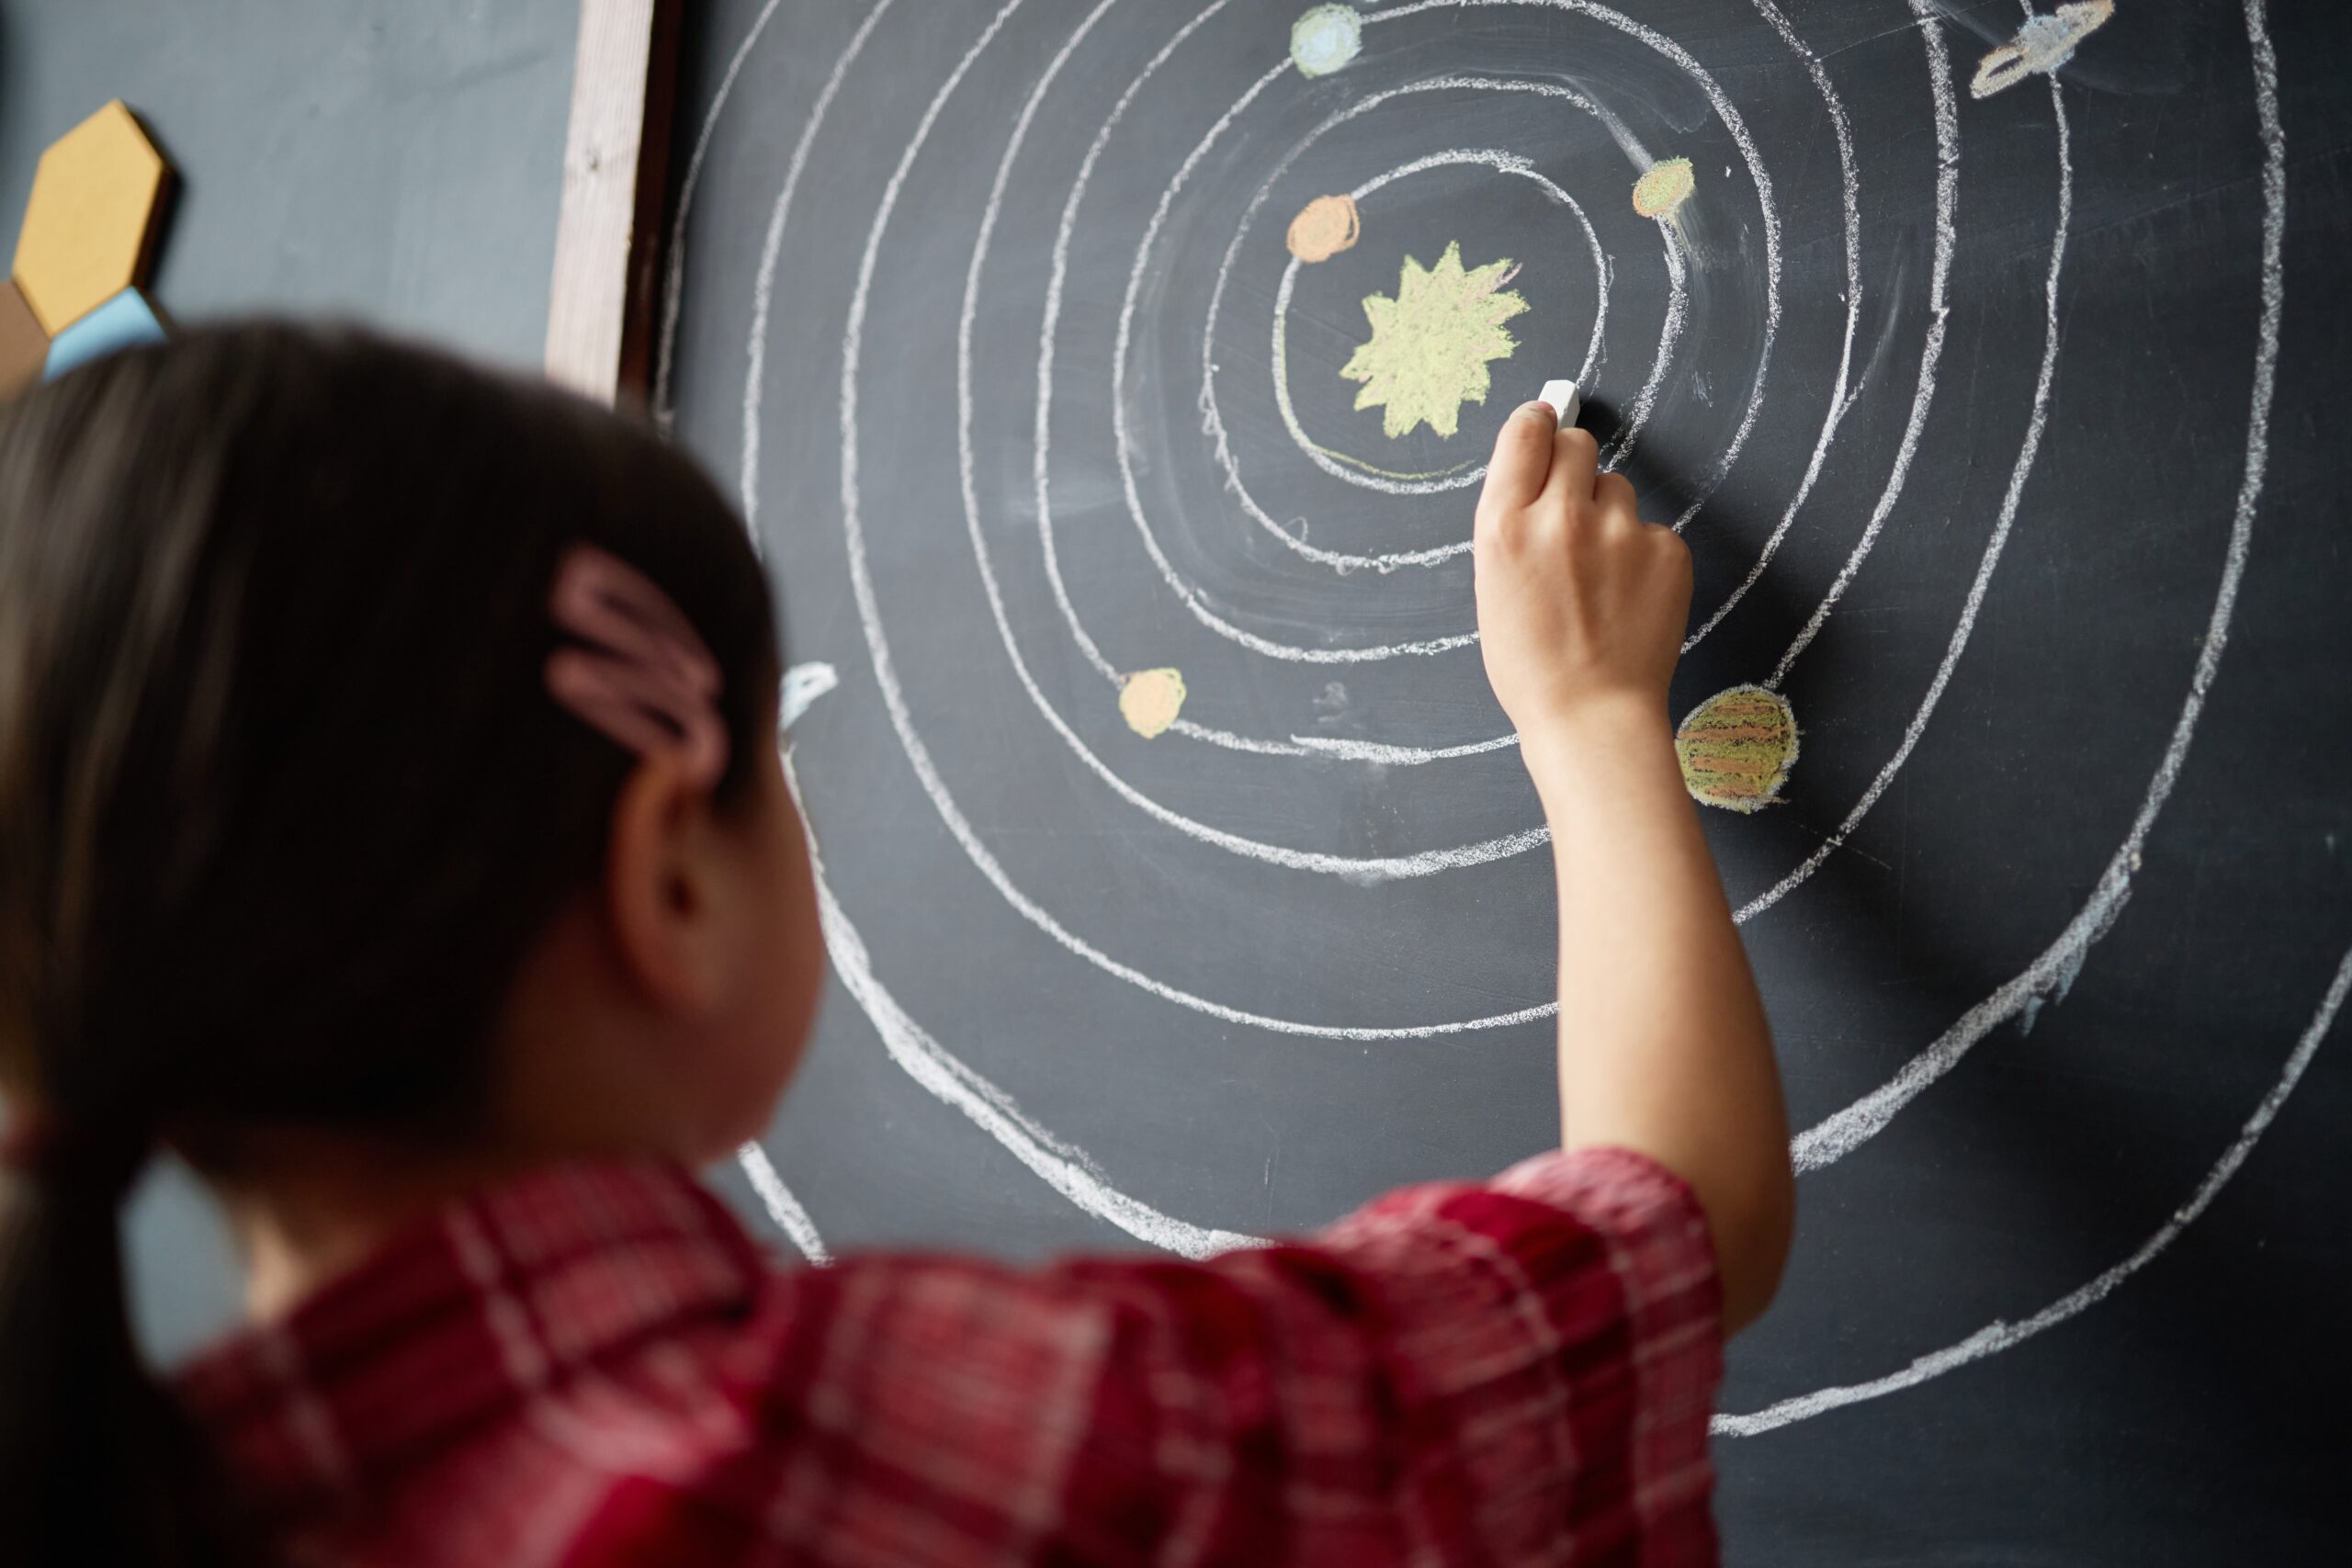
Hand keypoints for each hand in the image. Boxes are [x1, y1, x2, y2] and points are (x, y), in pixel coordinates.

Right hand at [1472, 402, 1691, 739]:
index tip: (1544, 427)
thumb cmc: (1532, 664)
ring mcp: (1619, 531)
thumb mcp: (1493, 584)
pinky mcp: (1666, 549)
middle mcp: (1560, 516)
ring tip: (1600, 575)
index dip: (1537, 427)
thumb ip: (1512, 520)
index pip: (1526, 431)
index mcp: (1503, 526)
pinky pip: (1652, 529)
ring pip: (1618, 487)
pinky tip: (1628, 597)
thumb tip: (1536, 467)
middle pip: (1577, 444)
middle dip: (1574, 467)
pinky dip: (1643, 555)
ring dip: (1610, 515)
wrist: (1591, 715)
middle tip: (1572, 510)